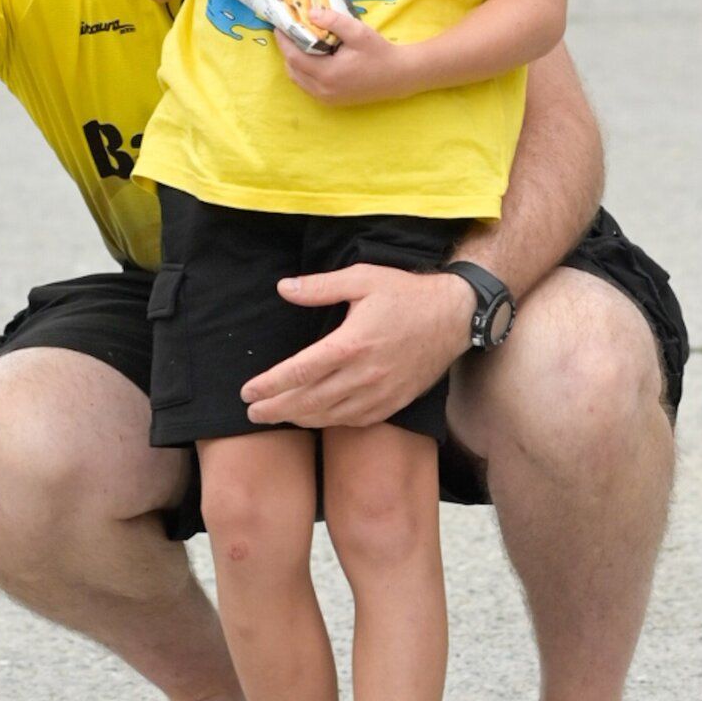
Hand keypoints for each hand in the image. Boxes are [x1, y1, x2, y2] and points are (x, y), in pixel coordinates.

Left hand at [240, 265, 475, 427]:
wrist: (455, 317)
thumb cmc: (406, 294)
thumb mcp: (362, 278)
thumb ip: (320, 287)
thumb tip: (284, 288)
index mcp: (351, 344)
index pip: (300, 372)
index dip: (270, 385)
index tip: (247, 393)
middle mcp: (364, 374)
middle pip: (309, 401)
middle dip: (276, 409)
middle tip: (252, 414)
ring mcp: (380, 392)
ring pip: (331, 415)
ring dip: (300, 418)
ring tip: (277, 417)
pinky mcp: (394, 402)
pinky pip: (356, 421)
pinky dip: (331, 422)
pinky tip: (317, 418)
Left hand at [275, 6, 410, 105]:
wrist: (398, 76)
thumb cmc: (379, 53)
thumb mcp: (358, 32)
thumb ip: (334, 21)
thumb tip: (310, 13)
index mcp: (327, 74)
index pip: (293, 57)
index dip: (283, 41)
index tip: (279, 26)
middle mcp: (323, 90)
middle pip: (292, 69)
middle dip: (286, 50)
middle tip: (287, 31)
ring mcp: (326, 98)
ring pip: (298, 79)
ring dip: (294, 61)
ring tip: (297, 42)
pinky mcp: (331, 101)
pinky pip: (308, 86)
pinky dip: (303, 71)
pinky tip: (310, 56)